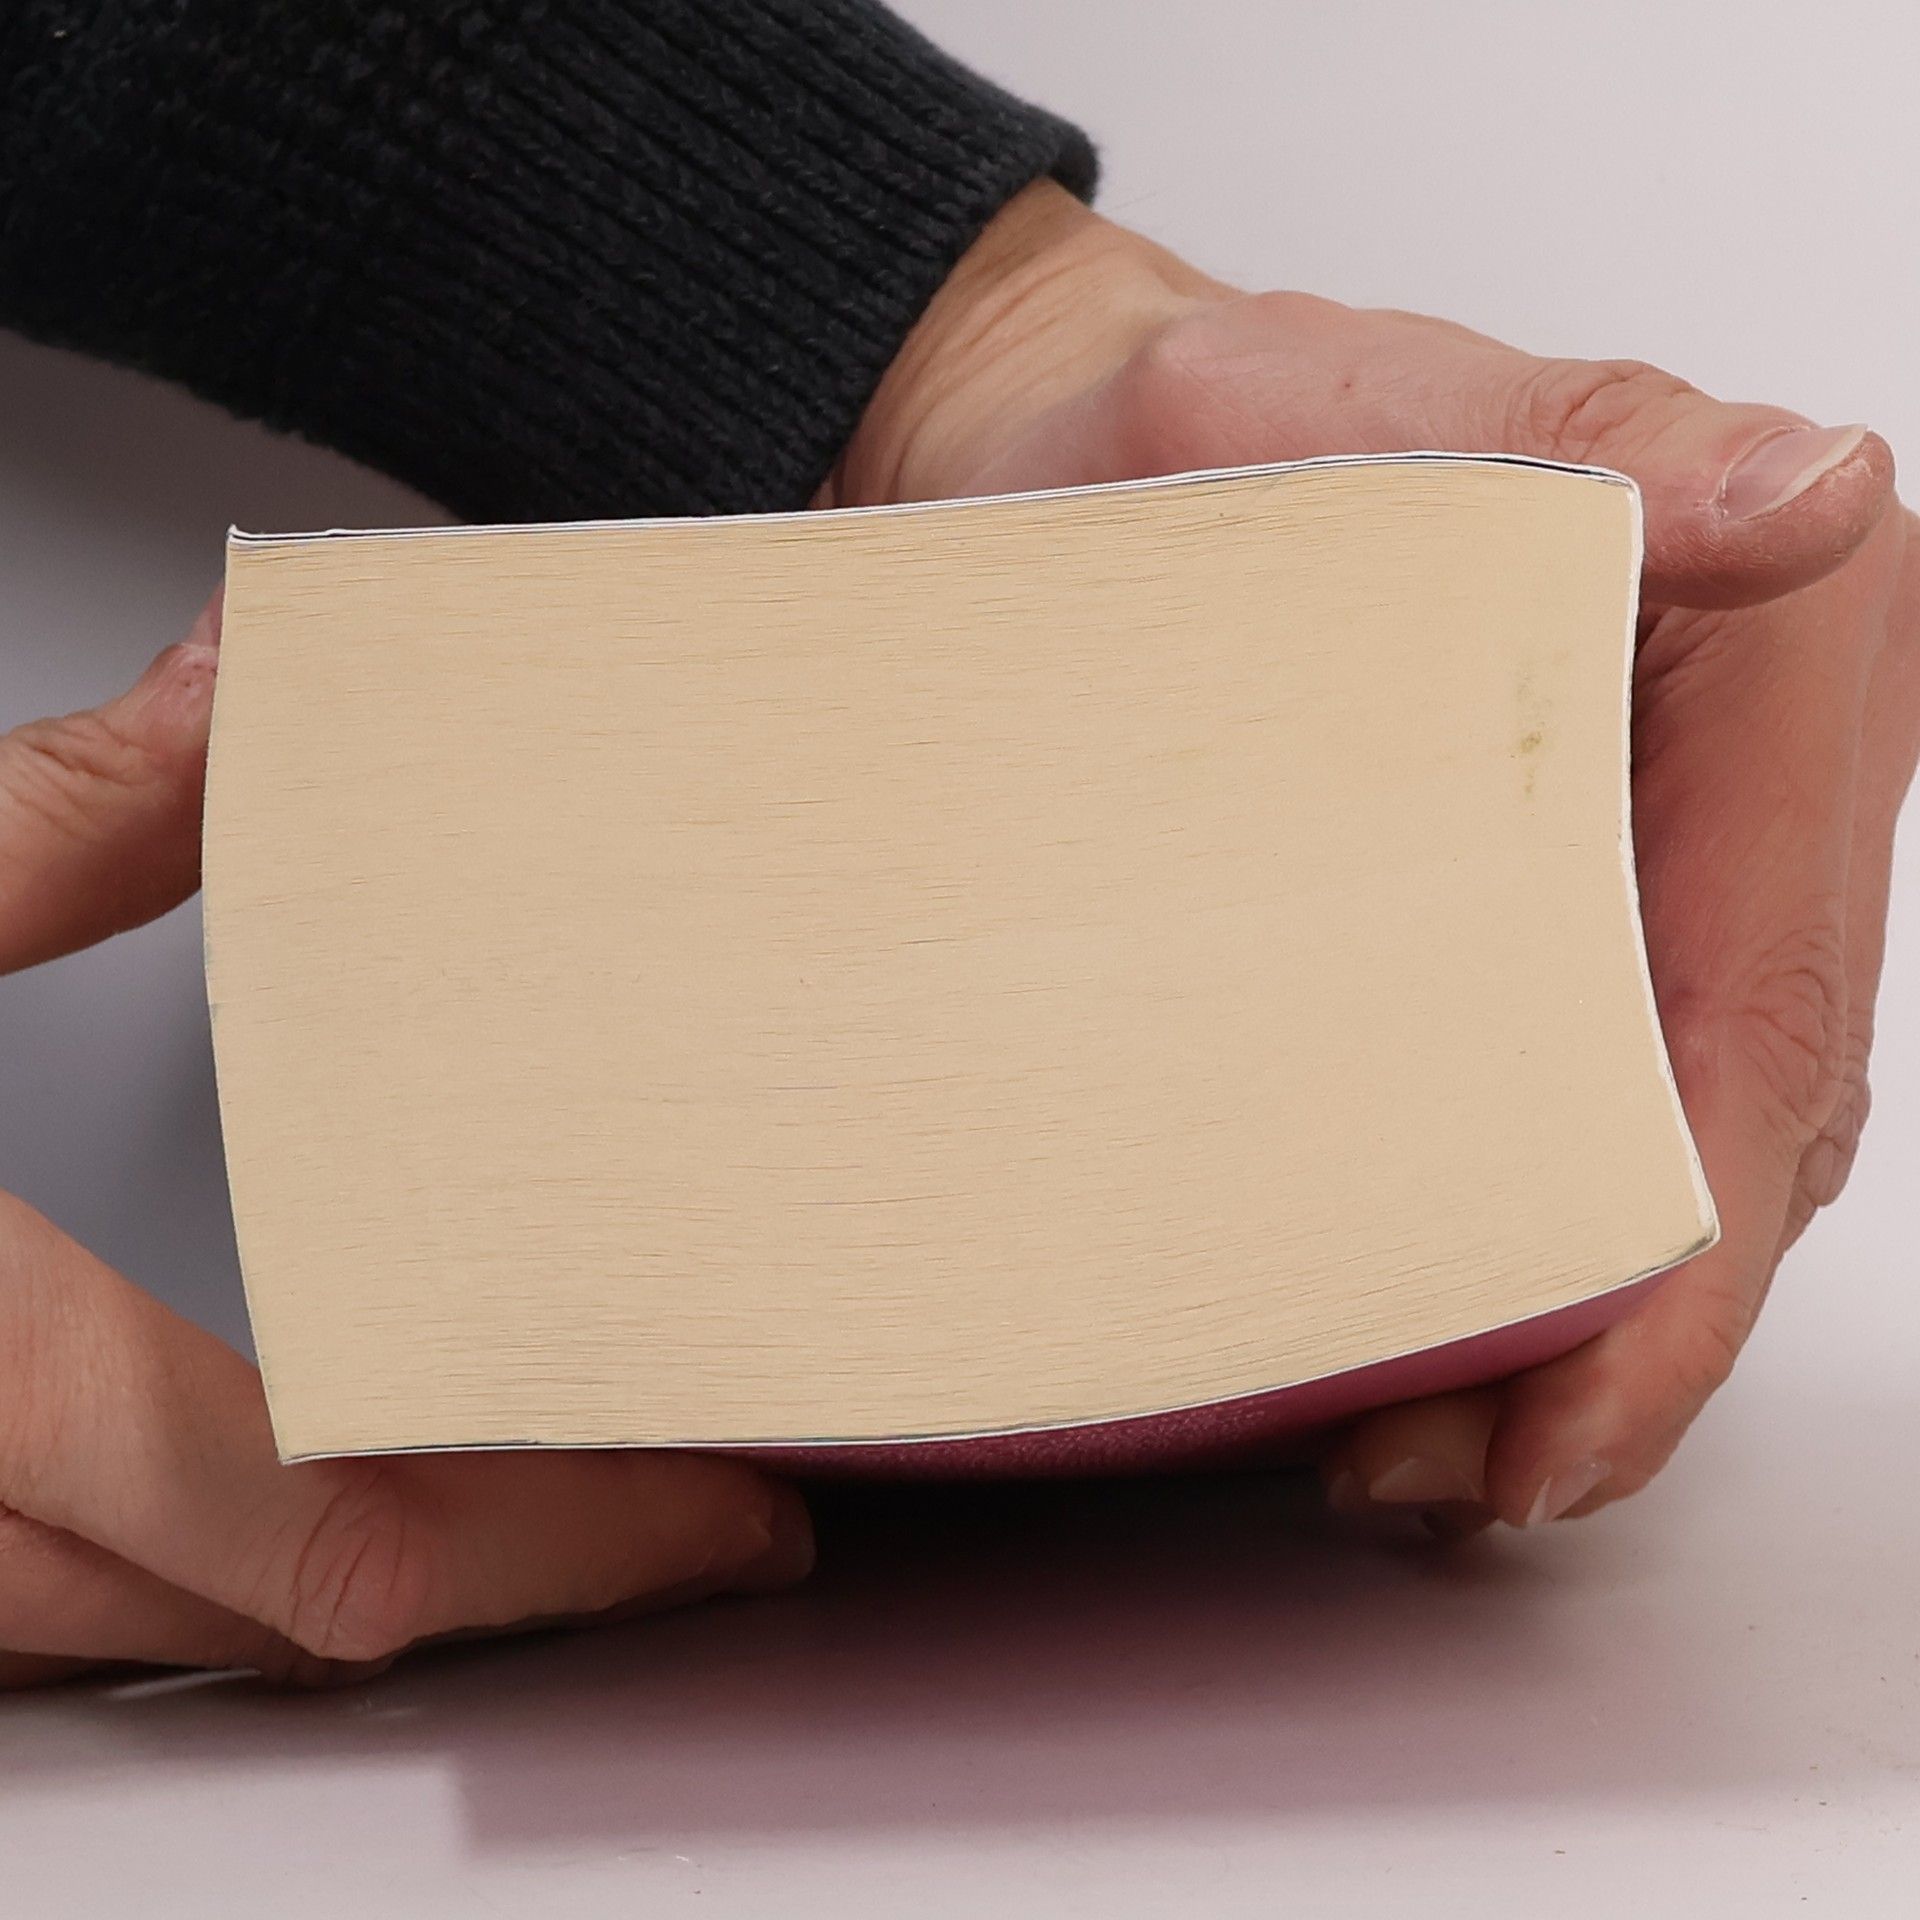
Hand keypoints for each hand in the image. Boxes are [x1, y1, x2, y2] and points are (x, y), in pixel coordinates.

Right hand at [0, 602, 810, 1688]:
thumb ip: (60, 810)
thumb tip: (249, 671)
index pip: (297, 1515)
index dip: (543, 1537)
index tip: (712, 1509)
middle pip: (276, 1611)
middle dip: (516, 1577)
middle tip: (701, 1522)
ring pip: (167, 1636)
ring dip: (382, 1585)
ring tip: (571, 1509)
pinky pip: (63, 1614)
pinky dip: (223, 1580)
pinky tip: (339, 1507)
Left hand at [826, 183, 1917, 1528]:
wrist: (1052, 454)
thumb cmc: (1177, 432)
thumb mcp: (1343, 412)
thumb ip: (1585, 454)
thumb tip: (1812, 496)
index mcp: (1758, 657)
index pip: (1761, 1010)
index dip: (1686, 1258)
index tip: (1569, 1414)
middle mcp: (1724, 780)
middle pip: (1729, 1121)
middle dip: (1623, 1336)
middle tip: (1469, 1474)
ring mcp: (1634, 858)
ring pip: (1658, 1143)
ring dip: (1569, 1323)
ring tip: (1423, 1452)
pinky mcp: (1527, 912)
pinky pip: (1562, 1108)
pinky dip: (1508, 1246)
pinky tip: (1412, 1330)